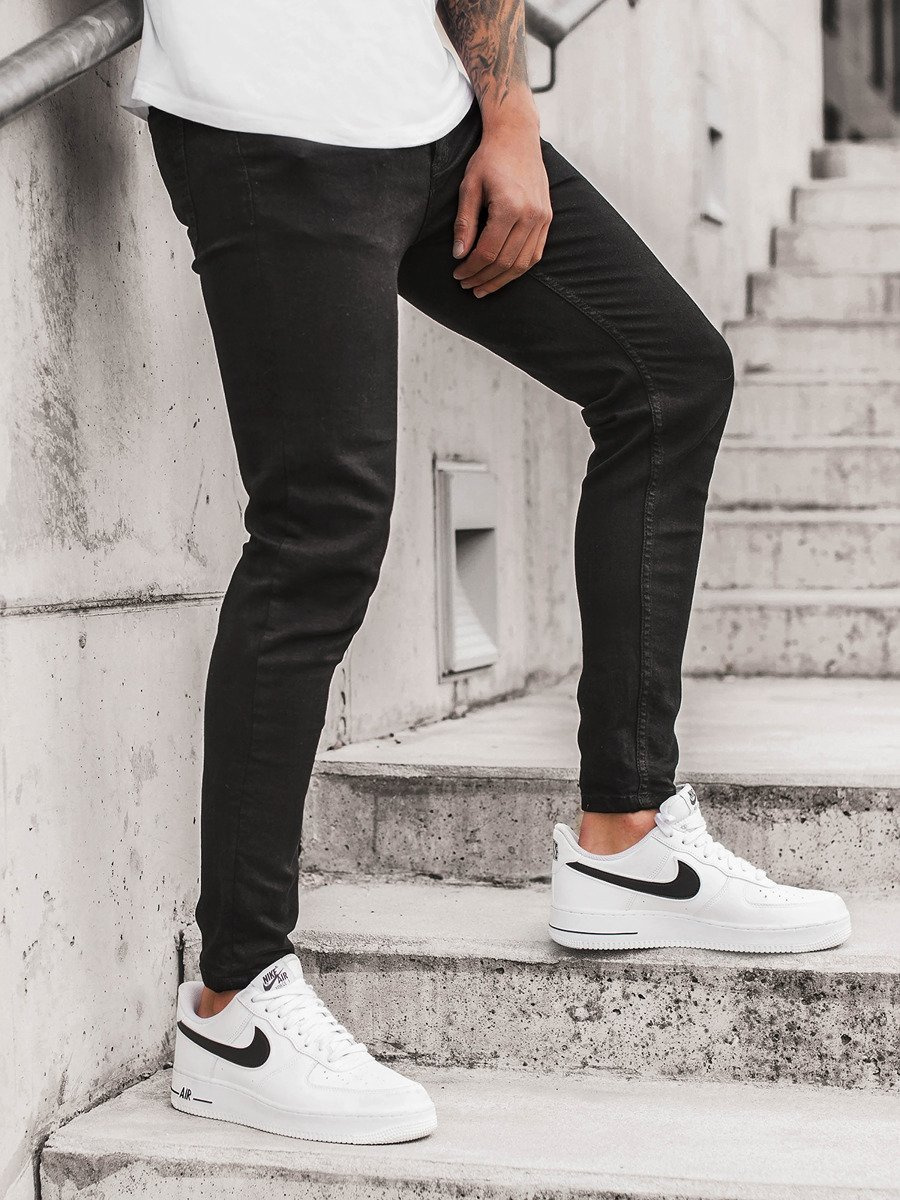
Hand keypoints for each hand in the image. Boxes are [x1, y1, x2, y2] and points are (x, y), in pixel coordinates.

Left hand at [452, 115, 551, 297]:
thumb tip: (459, 255)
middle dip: (483, 278)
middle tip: (466, 286)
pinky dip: (518, 269)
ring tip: (482, 288)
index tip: (457, 275)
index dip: (470, 268)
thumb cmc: (489, 159)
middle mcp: (531, 215)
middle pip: (505, 262)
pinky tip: (503, 275)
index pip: (488, 251)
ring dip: (501, 280)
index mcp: (510, 206)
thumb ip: (464, 222)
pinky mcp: (548, 219)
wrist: (517, 137)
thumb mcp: (469, 187)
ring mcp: (543, 218)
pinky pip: (535, 254)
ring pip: (522, 264)